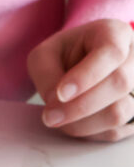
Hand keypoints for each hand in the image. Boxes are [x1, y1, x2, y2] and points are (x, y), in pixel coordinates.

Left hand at [27, 18, 133, 141]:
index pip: (111, 53)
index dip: (86, 76)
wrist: (81, 65)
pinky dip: (92, 133)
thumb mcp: (45, 55)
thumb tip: (56, 103)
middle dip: (80, 106)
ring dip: (84, 123)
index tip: (60, 93)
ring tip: (59, 119)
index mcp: (115, 33)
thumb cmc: (64, 56)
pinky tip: (76, 124)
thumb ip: (46, 74)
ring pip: (122, 112)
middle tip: (50, 117)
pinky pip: (119, 131)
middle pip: (120, 84)